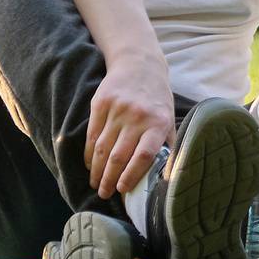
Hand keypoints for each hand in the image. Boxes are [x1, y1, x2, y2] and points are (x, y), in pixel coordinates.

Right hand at [84, 57, 174, 198]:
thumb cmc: (157, 98)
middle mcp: (137, 117)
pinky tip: (90, 165)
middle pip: (119, 155)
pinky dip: (89, 153)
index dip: (131, 175)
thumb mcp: (169, 119)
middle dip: (109, 179)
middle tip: (104, 194)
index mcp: (158, 123)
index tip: (122, 190)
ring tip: (96, 184)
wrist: (139, 64)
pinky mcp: (100, 104)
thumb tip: (166, 176)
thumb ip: (168, 145)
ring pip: (102, 148)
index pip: (144, 155)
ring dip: (97, 170)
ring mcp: (117, 110)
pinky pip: (92, 134)